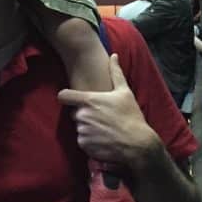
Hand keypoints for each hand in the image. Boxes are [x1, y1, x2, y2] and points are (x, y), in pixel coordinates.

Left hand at [57, 55, 156, 173]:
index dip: (67, 97)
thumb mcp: (125, 92)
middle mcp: (82, 116)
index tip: (72, 99)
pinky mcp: (84, 145)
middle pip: (74, 113)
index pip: (63, 96)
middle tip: (100, 117)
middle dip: (83, 114)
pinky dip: (90, 141)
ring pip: (79, 127)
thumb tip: (114, 55)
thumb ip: (115, 73)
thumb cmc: (131, 116)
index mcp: (89, 101)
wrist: (137, 144)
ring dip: (87, 128)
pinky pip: (82, 140)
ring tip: (104, 128)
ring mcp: (82, 131)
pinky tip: (104, 138)